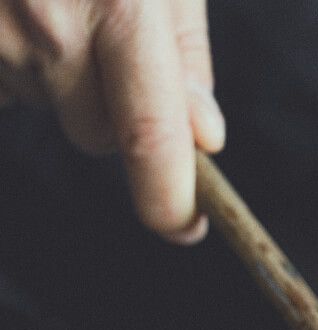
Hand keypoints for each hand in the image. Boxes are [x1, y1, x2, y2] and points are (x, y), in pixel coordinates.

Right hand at [0, 0, 224, 242]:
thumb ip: (184, 48)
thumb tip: (204, 137)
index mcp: (119, 4)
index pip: (151, 139)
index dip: (170, 200)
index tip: (185, 227)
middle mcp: (49, 27)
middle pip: (97, 133)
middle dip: (112, 107)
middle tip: (102, 32)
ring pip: (46, 105)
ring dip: (58, 74)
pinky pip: (4, 88)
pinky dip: (16, 61)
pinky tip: (16, 6)